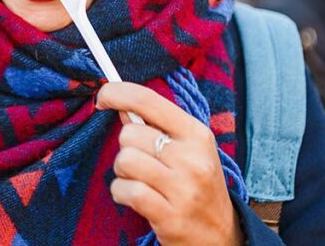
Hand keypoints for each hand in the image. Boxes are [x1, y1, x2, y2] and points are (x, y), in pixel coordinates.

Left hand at [96, 83, 243, 245]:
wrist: (221, 235)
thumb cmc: (197, 185)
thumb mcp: (187, 150)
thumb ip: (155, 126)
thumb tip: (120, 105)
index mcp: (197, 134)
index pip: (148, 100)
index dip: (117, 93)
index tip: (102, 97)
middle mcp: (193, 158)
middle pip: (129, 134)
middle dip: (126, 148)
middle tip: (142, 164)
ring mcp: (183, 188)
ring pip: (124, 160)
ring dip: (122, 172)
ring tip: (140, 181)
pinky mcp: (169, 216)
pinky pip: (125, 190)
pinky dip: (121, 193)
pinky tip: (135, 198)